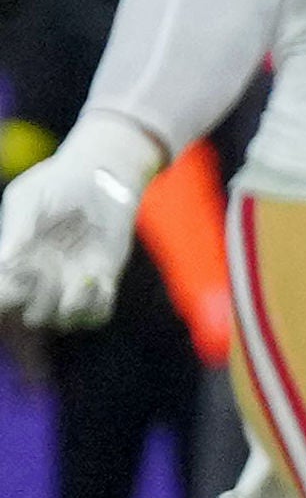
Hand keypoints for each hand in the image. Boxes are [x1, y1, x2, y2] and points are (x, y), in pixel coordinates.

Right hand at [0, 131, 147, 331]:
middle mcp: (41, 278)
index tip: (21, 269)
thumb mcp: (29, 198)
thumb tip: (6, 262)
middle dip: (41, 299)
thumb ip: (17, 228)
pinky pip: (97, 316)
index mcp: (15, 262)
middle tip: (50, 267)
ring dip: (70, 306)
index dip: (6, 296)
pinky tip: (98, 280)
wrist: (101, 175)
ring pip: (63, 322)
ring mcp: (72, 283)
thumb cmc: (56, 183)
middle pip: (33, 317)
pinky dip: (96, 307)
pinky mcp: (103, 281)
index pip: (2, 299)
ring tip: (80, 277)